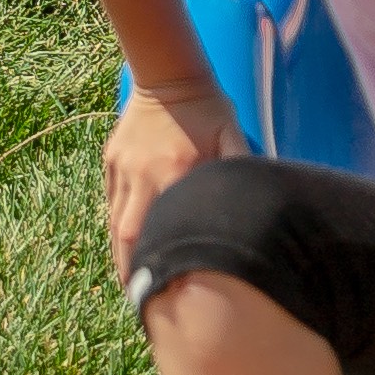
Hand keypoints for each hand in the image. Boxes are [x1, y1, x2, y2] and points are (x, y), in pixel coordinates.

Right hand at [104, 78, 249, 280]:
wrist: (168, 73)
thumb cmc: (207, 107)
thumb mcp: (232, 133)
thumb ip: (242, 166)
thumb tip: (262, 203)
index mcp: (176, 172)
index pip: (167, 229)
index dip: (165, 263)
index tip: (168, 292)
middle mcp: (145, 176)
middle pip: (131, 236)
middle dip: (133, 272)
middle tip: (142, 301)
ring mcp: (124, 169)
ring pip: (116, 223)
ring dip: (121, 255)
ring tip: (130, 284)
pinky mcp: (112, 161)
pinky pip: (111, 202)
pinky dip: (116, 227)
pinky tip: (122, 246)